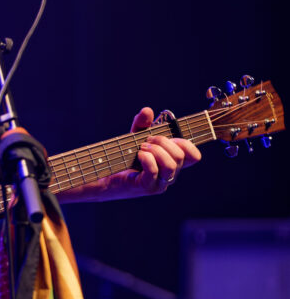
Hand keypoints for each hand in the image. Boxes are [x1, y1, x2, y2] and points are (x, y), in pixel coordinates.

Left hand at [65, 106, 201, 202]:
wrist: (105, 175)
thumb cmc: (123, 158)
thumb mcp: (135, 136)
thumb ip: (142, 123)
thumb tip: (147, 111)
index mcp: (172, 164)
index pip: (194, 156)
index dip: (186, 144)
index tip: (170, 137)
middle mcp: (169, 175)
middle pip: (180, 156)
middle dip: (164, 142)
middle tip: (147, 140)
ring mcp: (159, 183)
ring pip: (171, 164)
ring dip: (156, 150)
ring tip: (142, 147)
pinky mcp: (146, 187)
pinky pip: (154, 170)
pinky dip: (146, 158)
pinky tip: (138, 155)